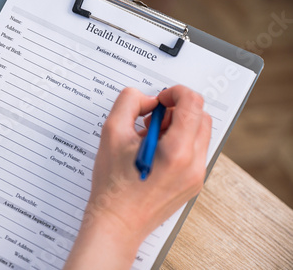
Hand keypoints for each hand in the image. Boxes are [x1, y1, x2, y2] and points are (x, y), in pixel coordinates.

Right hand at [64, 85, 211, 268]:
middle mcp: (194, 164)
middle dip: (177, 110)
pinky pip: (194, 151)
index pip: (193, 102)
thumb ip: (129, 103)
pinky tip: (154, 153)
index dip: (175, 92)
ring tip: (150, 138)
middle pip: (201, 116)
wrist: (117, 222)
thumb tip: (147, 99)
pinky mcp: (193, 184)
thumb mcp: (112, 133)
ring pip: (199, 133)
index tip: (159, 98)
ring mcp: (196, 176)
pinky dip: (178, 143)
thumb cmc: (113, 185)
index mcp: (177, 151)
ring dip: (178, 126)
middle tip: (151, 120)